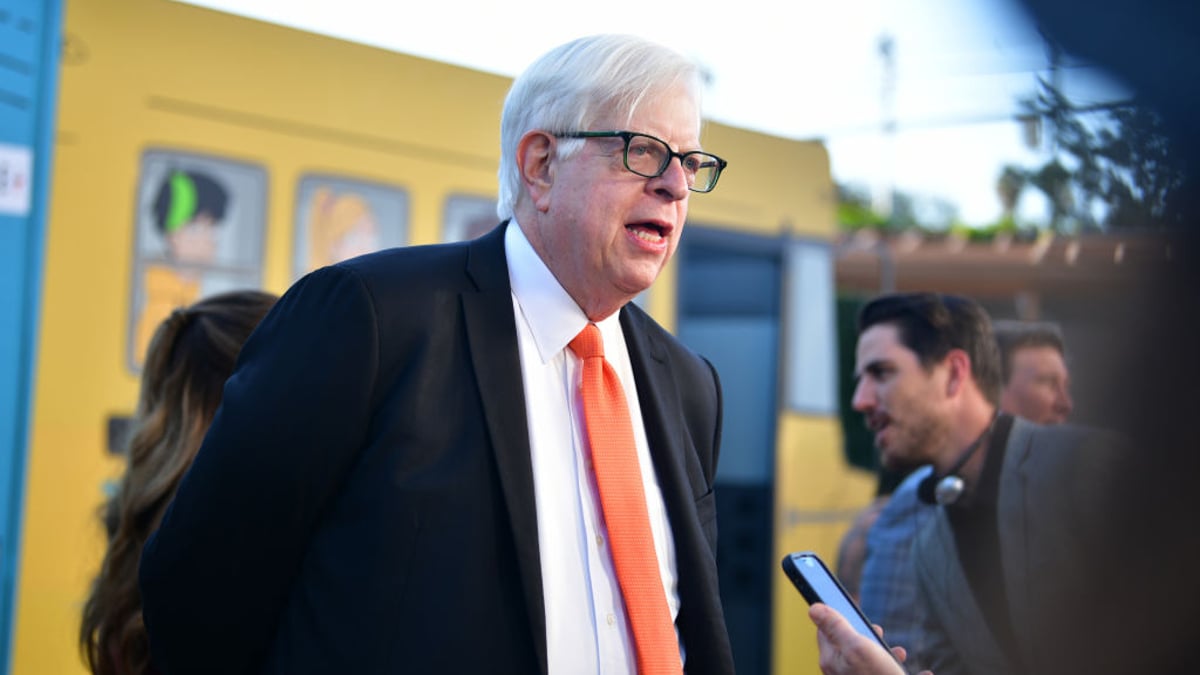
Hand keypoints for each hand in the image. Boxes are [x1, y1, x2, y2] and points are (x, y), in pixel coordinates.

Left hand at [808, 603, 932, 674]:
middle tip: (878, 631)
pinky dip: (903, 673)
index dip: (839, 617)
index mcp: (833, 661)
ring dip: (888, 656)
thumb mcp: (857, 647)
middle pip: (849, 647)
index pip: (825, 631)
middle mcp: (842, 674)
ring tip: (901, 653)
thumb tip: (814, 608)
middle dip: (867, 636)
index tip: (853, 610)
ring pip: (873, 664)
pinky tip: (923, 673)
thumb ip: (836, 627)